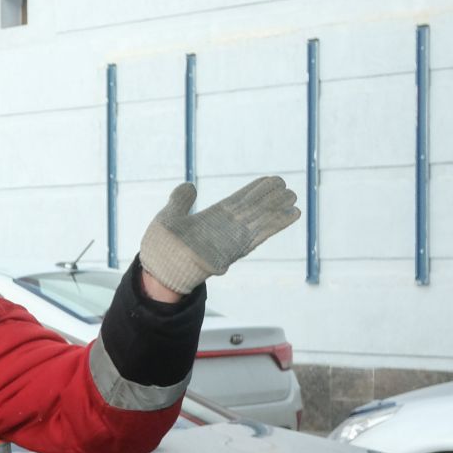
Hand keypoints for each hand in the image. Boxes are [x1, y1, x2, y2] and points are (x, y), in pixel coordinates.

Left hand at [138, 177, 299, 294]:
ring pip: (260, 220)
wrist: (159, 271)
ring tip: (293, 197)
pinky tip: (291, 214)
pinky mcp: (236, 250)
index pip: (238, 201)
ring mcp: (232, 238)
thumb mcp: (168, 217)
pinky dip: (276, 225)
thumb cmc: (161, 247)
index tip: (270, 180)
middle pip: (253, 209)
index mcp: (211, 218)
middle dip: (269, 198)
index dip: (254, 191)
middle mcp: (225, 227)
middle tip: (286, 186)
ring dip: (277, 209)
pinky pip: (260, 235)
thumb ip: (180, 201)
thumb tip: (189, 186)